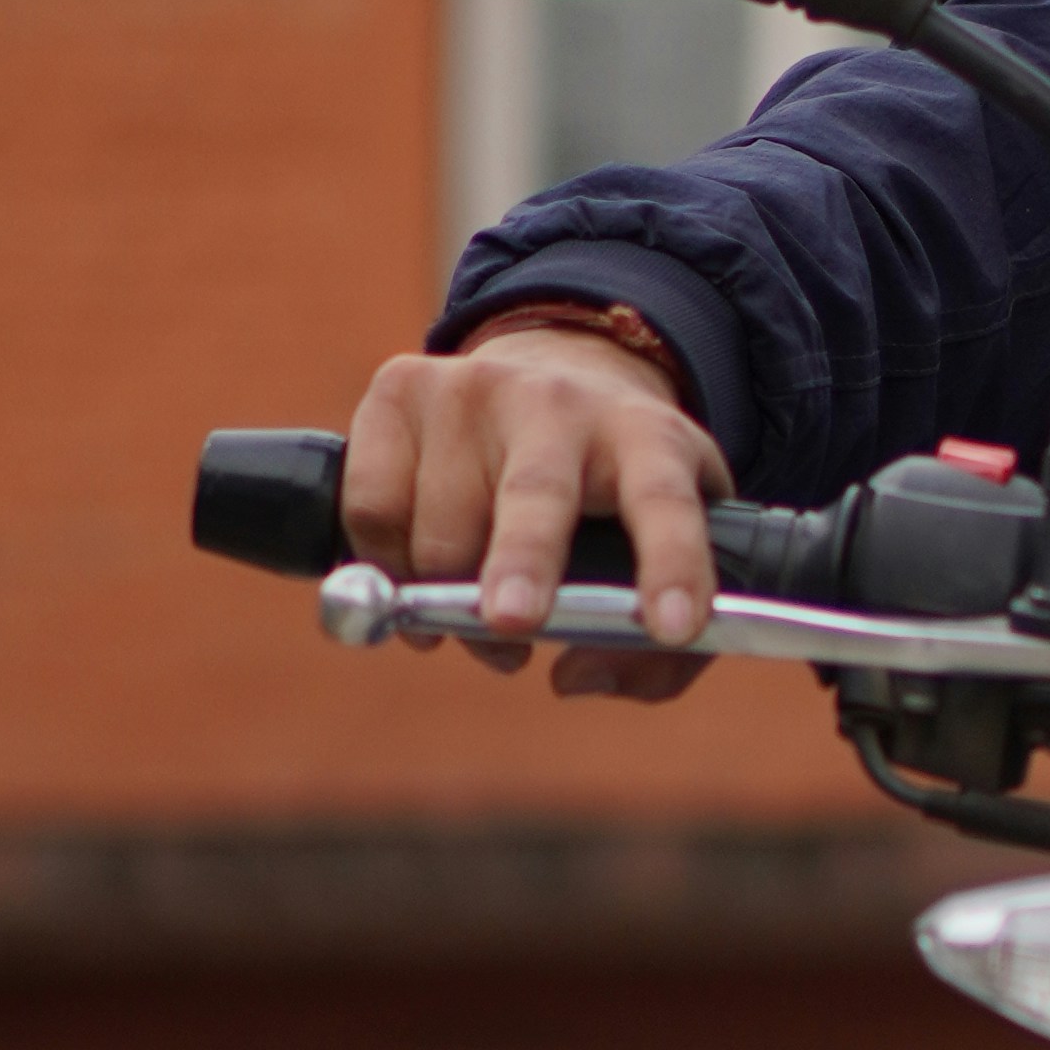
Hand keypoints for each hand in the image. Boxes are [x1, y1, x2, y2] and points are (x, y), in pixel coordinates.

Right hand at [338, 328, 726, 697]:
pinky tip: (414, 576)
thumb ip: (658, 651)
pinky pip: (375, 508)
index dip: (672, 564)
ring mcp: (477, 388)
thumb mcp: (669, 553)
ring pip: (444, 527)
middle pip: (539, 493)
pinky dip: (386, 566)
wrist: (547, 372)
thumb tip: (571, 677)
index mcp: (649, 438)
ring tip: (479, 621)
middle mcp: (562, 402)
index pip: (667, 502)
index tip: (674, 627)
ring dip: (450, 604)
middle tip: (514, 623)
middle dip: (524, 562)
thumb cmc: (612, 493)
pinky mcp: (403, 389)